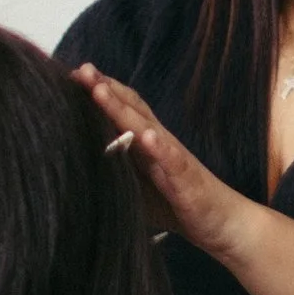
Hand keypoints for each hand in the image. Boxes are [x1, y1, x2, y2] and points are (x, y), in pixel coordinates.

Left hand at [74, 66, 250, 259]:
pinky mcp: (187, 178)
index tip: (69, 77)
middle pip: (130, 108)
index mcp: (145, 143)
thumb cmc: (177, 204)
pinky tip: (147, 136)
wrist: (224, 224)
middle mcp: (158, 142)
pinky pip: (174, 160)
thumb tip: (74, 169)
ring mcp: (173, 158)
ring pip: (146, 127)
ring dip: (122, 109)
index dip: (97, 91)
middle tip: (80, 69)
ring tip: (100, 91)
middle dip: (104, 88)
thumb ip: (112, 172)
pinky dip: (160, 146)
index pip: (120, 109)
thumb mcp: (136, 188)